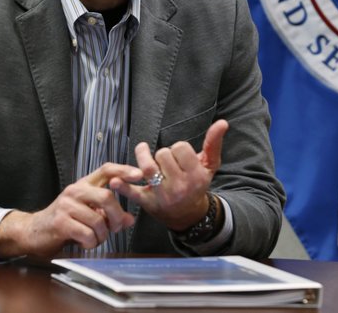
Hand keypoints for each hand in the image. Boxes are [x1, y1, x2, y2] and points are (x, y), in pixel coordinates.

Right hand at [0, 162, 142, 258]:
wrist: (34, 232)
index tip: (139, 174)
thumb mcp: (88, 214)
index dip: (124, 170)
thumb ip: (108, 214)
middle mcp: (75, 191)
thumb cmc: (64, 221)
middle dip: (116, 216)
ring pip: (98, 220)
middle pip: (106, 197)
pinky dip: (91, 243)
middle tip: (116, 227)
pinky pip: (87, 234)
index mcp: (84, 184)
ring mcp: (66, 205)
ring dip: (102, 235)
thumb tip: (129, 219)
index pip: (106, 169)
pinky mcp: (60, 222)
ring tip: (96, 238)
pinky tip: (86, 243)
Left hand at [111, 119, 228, 230]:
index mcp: (196, 176)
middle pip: (163, 154)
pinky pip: (134, 193)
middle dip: (163, 155)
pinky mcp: (148, 203)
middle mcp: (180, 187)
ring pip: (148, 167)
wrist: (188, 214)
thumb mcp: (209, 166)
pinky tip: (115, 181)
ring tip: (144, 154)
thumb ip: (214, 143)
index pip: (180, 147)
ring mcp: (163, 195)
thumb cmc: (197, 184)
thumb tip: (223, 122)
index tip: (180, 158)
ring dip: (143, 157)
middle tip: (167, 164)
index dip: (178, 149)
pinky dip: (123, 187)